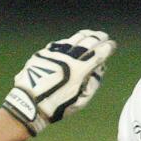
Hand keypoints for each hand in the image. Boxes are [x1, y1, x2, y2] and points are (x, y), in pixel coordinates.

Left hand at [2, 30, 116, 135]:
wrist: (28, 104)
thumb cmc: (57, 106)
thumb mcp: (81, 101)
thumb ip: (93, 83)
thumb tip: (100, 68)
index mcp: (79, 71)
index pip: (98, 54)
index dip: (107, 48)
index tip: (112, 45)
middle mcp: (68, 59)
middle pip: (86, 43)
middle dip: (98, 38)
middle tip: (104, 36)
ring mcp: (54, 54)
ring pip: (72, 40)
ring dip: (84, 36)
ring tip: (91, 34)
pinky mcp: (43, 54)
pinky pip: (59, 44)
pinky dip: (69, 41)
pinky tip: (72, 41)